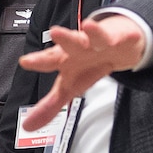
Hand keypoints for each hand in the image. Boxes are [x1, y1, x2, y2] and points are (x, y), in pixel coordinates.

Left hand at [18, 14, 147, 128]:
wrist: (114, 45)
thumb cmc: (87, 64)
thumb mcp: (67, 86)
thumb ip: (48, 106)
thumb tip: (28, 127)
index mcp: (65, 59)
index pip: (49, 60)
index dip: (38, 61)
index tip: (25, 61)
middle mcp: (80, 47)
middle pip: (71, 42)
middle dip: (64, 38)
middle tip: (56, 32)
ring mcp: (99, 42)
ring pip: (96, 36)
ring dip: (93, 32)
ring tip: (89, 26)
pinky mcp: (120, 38)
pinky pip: (122, 38)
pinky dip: (124, 37)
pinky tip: (126, 37)